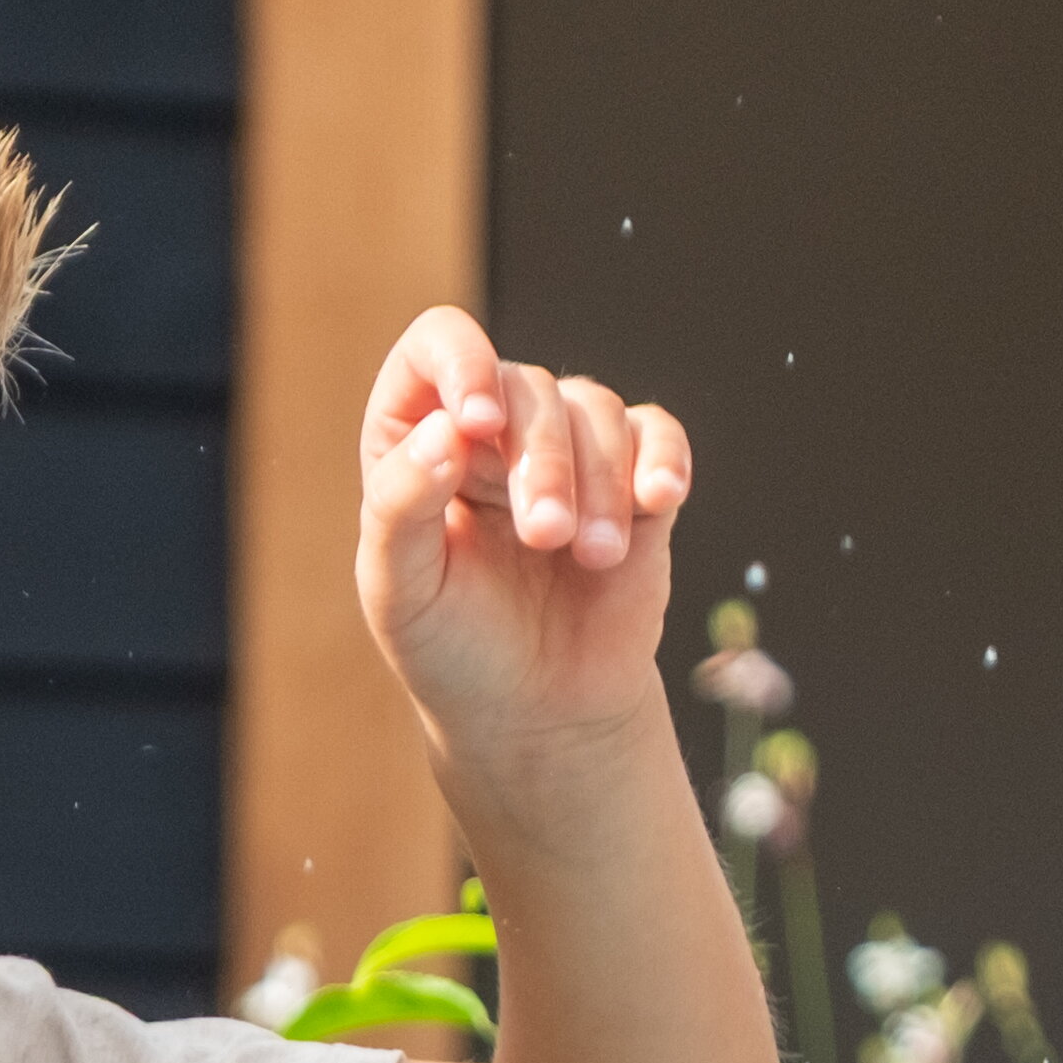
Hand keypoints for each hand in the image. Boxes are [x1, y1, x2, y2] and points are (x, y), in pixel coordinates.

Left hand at [353, 309, 695, 791]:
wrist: (536, 714)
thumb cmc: (453, 649)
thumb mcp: (401, 591)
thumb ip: (399, 506)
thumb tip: (444, 429)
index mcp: (418, 436)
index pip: (437, 348)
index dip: (461, 363)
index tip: (479, 422)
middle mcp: (494, 428)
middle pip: (527, 388)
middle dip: (542, 460)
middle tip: (545, 537)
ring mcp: (568, 450)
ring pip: (595, 409)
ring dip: (600, 480)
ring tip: (594, 557)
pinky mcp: (634, 482)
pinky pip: (657, 435)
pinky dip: (664, 458)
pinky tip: (660, 498)